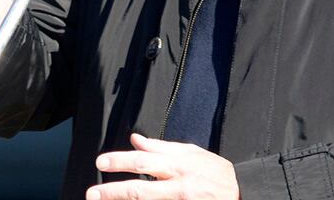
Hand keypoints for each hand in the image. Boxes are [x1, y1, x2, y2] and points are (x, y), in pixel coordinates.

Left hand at [86, 134, 239, 199]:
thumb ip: (161, 147)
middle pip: (140, 189)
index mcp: (178, 164)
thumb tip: (135, 139)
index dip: (121, 161)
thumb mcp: (190, 152)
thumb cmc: (214, 171)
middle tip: (92, 193)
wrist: (241, 193)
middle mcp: (178, 186)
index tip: (101, 162)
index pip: (144, 161)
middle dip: (113, 191)